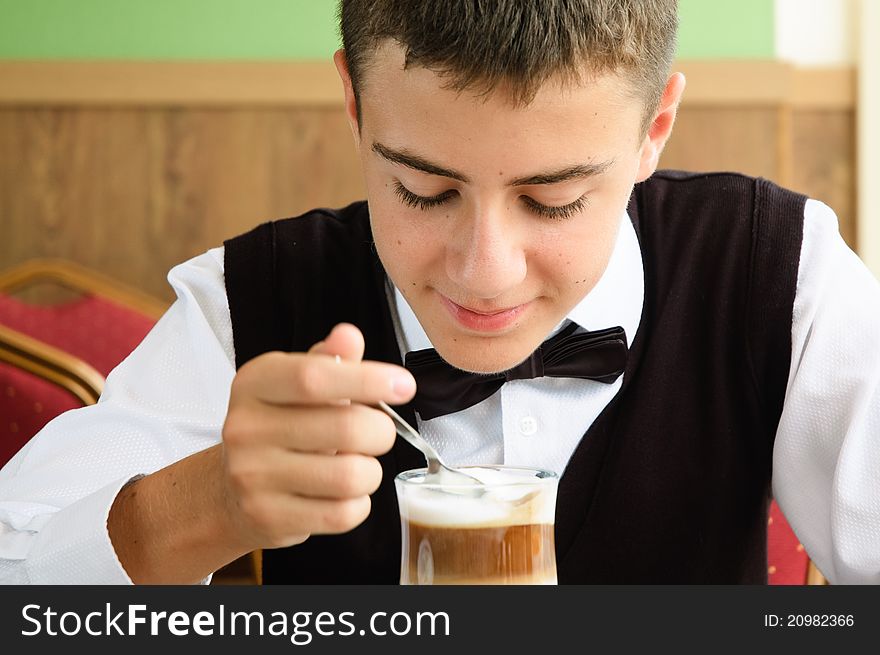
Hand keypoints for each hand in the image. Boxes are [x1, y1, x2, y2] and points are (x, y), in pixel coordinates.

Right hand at [220, 323, 415, 549]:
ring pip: (350, 475)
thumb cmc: (279, 426)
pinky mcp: (268, 516)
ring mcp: (253, 476)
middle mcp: (246, 427)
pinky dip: (358, 503)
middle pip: (345, 427)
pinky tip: (344, 493)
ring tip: (358, 464)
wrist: (231, 488)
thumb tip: (349, 337)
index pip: (314, 376)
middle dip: (381, 431)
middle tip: (379, 432)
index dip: (367, 379)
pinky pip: (342, 513)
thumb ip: (329, 361)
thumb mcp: (295, 384)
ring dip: (371, 471)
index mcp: (255, 383)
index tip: (404, 385)